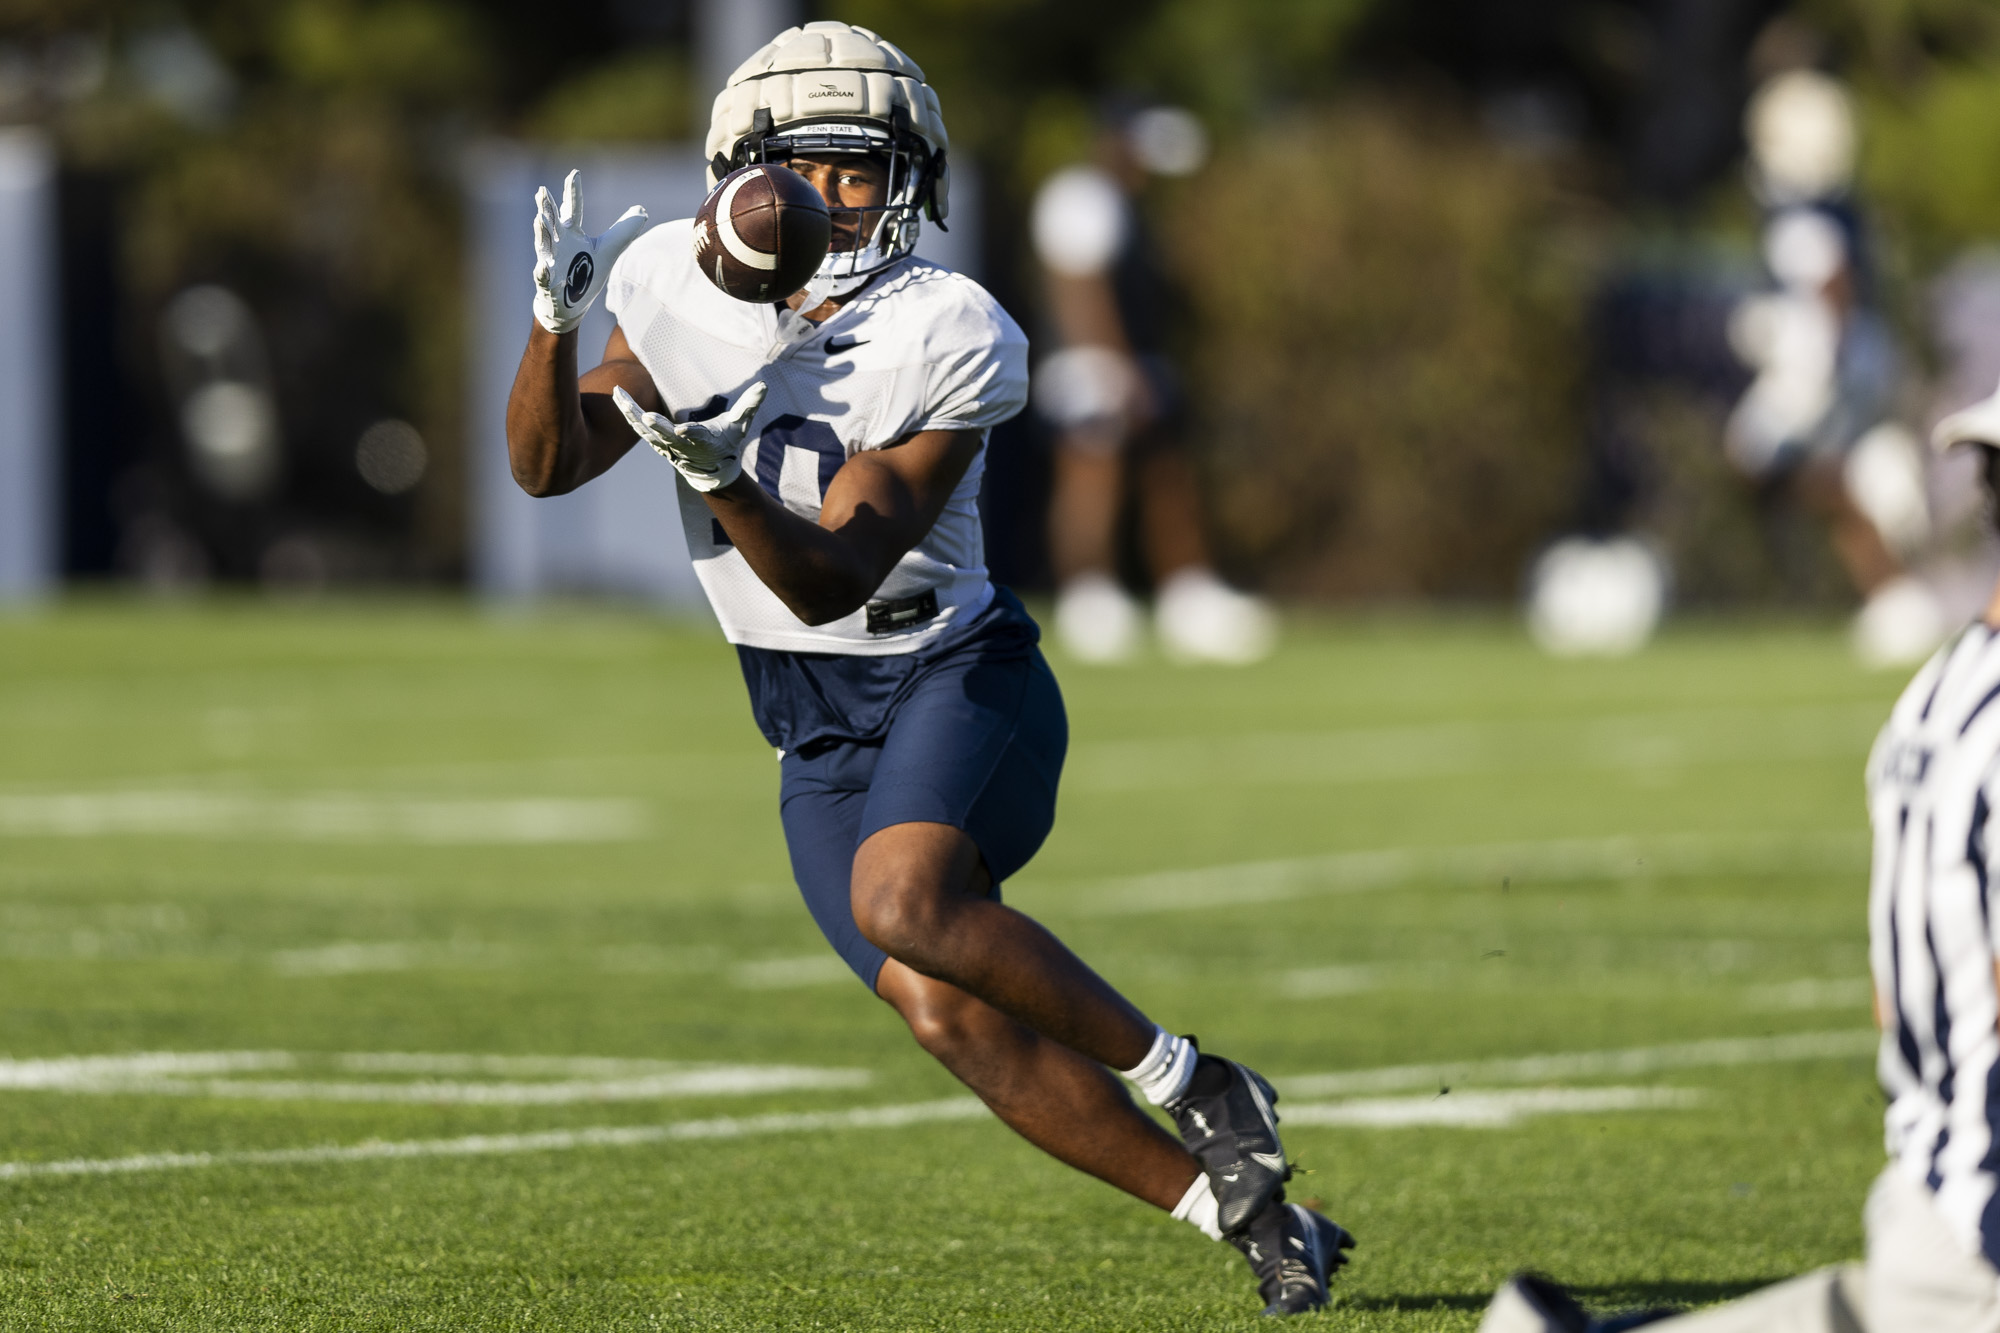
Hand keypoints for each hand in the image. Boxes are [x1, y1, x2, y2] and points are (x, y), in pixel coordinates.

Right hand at [533, 170, 648, 334]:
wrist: (571, 304)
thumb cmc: (586, 273)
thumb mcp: (608, 250)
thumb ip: (623, 231)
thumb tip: (642, 211)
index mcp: (572, 233)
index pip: (573, 209)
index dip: (572, 192)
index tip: (574, 174)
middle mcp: (558, 244)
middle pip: (552, 222)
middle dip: (546, 207)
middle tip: (542, 190)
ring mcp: (550, 262)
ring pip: (544, 245)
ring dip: (541, 232)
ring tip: (539, 219)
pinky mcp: (547, 283)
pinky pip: (543, 277)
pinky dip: (542, 272)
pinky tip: (543, 267)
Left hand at [612, 383, 767, 492]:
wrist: (710, 469)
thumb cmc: (726, 442)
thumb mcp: (740, 425)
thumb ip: (749, 405)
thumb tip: (764, 384)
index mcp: (704, 441)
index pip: (698, 437)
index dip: (690, 433)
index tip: (682, 430)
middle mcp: (682, 445)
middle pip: (667, 436)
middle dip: (657, 427)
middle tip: (646, 417)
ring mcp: (665, 444)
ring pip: (645, 430)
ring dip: (632, 413)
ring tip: (619, 394)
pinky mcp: (655, 441)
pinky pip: (638, 427)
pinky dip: (627, 412)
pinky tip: (617, 396)